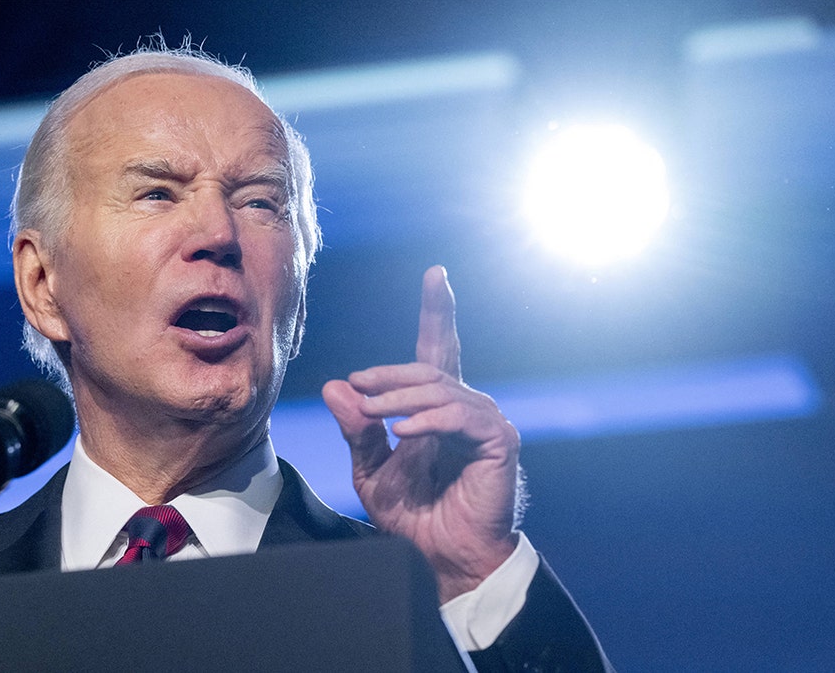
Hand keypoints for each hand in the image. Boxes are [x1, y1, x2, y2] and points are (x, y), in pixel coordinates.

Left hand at [322, 266, 521, 602]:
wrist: (441, 559)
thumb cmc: (413, 517)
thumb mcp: (372, 471)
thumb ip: (357, 430)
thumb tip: (335, 386)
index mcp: (437, 408)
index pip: (437, 350)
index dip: (437, 311)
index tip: (435, 273)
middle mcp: (466, 407)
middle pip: (429, 367)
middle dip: (389, 374)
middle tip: (358, 387)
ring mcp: (486, 423)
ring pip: (440, 388)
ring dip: (399, 398)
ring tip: (375, 415)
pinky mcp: (499, 442)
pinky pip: (459, 416)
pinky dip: (429, 419)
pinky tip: (404, 431)